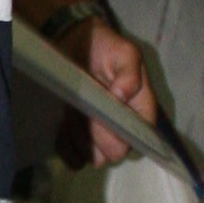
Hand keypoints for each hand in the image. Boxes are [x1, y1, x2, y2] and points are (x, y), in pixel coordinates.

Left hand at [78, 17, 150, 169]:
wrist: (74, 44)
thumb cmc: (103, 47)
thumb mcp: (123, 51)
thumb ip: (129, 71)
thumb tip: (124, 94)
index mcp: (141, 110)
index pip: (138, 138)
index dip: (120, 132)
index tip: (102, 115)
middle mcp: (124, 128)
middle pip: (115, 152)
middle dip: (96, 134)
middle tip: (83, 109)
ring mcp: (101, 136)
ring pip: (95, 157)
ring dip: (80, 138)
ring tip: (72, 111)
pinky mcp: (80, 139)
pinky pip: (75, 158)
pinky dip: (67, 147)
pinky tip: (62, 125)